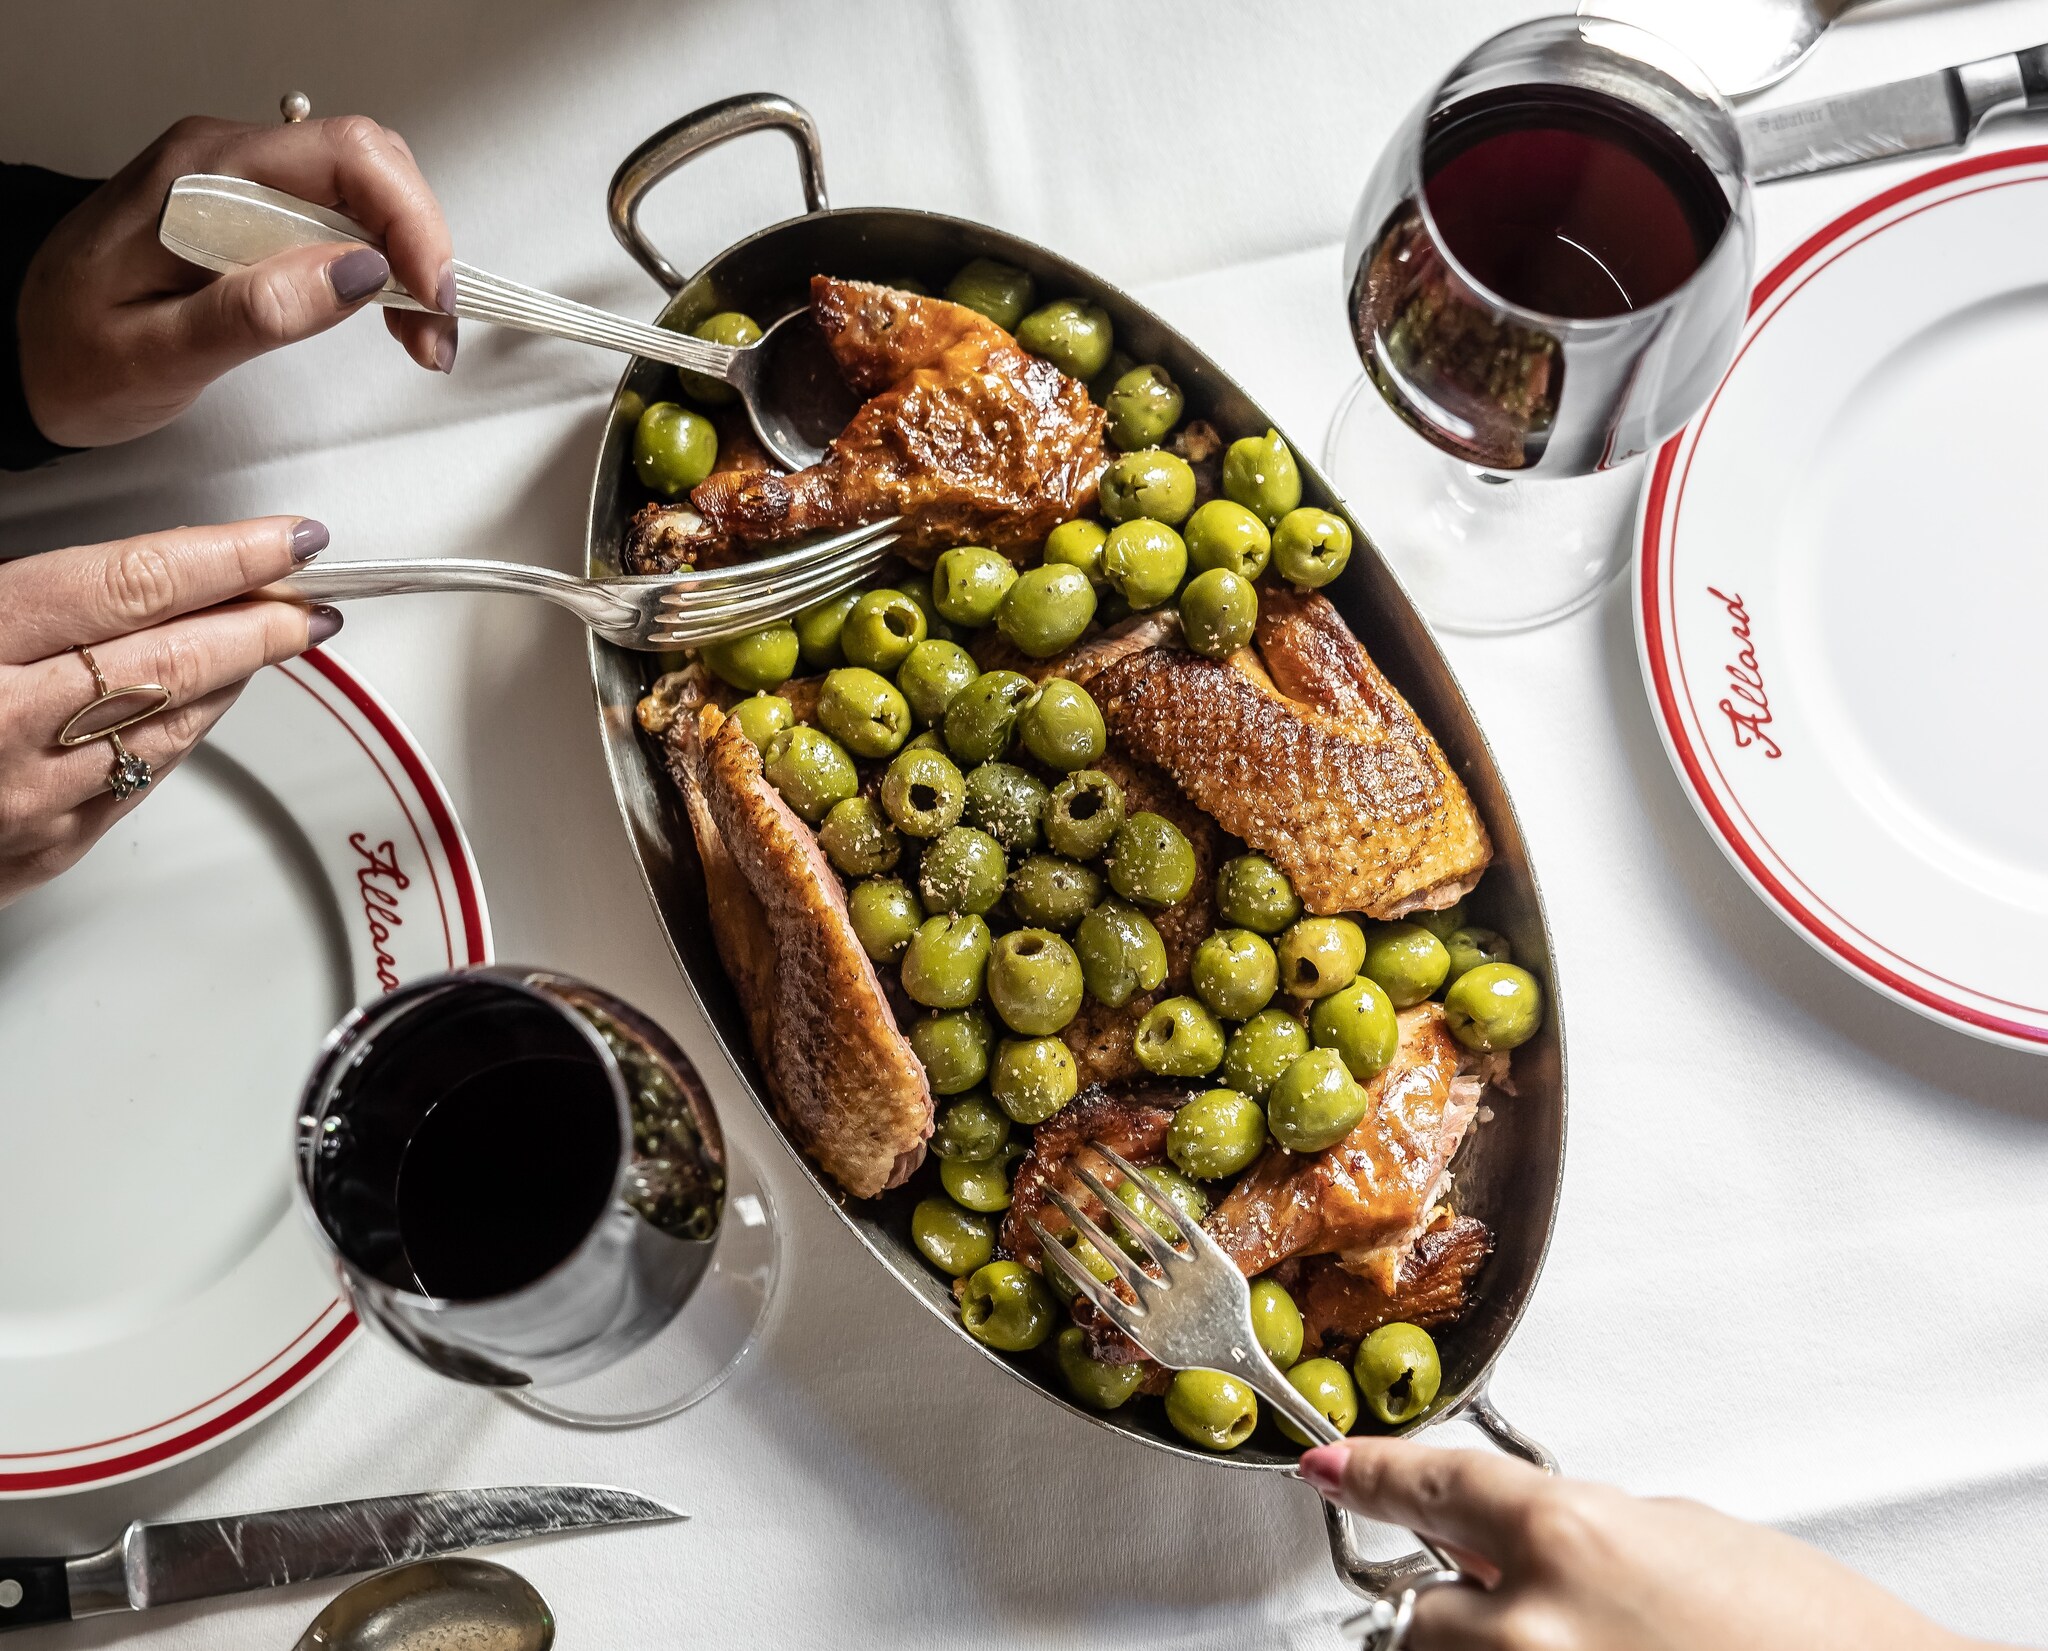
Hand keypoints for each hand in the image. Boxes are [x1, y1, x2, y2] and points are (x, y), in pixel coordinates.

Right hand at [0, 516, 336, 905]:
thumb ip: (17, 586)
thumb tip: (127, 570)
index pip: (136, 585)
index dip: (229, 557)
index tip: (289, 539)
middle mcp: (10, 724)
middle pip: (176, 658)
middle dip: (262, 621)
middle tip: (313, 594)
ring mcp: (32, 798)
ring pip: (173, 724)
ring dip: (235, 675)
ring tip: (275, 635)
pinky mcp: (42, 851)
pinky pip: (139, 779)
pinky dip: (182, 731)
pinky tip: (204, 702)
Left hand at [16, 114, 454, 448]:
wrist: (22, 350)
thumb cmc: (73, 354)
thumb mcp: (157, 353)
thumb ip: (255, 311)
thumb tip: (356, 274)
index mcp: (201, 178)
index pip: (345, 157)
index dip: (412, 222)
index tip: (432, 294)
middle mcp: (225, 163)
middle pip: (370, 164)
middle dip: (424, 244)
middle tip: (434, 327)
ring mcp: (241, 184)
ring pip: (367, 191)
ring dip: (411, 260)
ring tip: (417, 335)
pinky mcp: (253, 213)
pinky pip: (342, 217)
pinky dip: (385, 267)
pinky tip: (388, 314)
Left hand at [1300, 1438, 1988, 1650]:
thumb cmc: (1808, 1627)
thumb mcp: (1675, 1534)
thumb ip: (1569, 1529)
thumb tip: (1503, 1539)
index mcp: (1564, 1537)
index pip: (1426, 1489)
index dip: (1370, 1474)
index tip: (1329, 1466)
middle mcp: (1532, 1627)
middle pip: (1417, 1613)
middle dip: (1450, 1608)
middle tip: (1509, 1611)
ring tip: (1562, 1646)